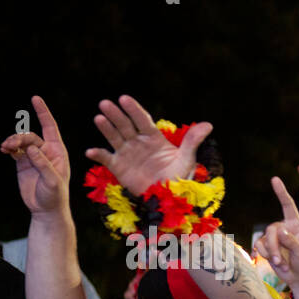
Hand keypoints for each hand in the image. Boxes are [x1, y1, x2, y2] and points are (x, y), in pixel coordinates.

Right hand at [0, 96, 69, 213]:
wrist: (45, 209)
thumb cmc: (55, 196)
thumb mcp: (53, 181)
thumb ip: (43, 164)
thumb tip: (32, 148)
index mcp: (58, 152)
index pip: (51, 127)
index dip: (43, 112)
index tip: (35, 98)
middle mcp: (47, 151)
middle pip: (31, 135)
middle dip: (20, 137)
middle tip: (11, 145)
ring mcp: (34, 156)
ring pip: (21, 141)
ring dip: (12, 141)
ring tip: (6, 147)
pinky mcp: (24, 163)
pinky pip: (15, 149)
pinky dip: (9, 147)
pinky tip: (4, 150)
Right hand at [84, 95, 212, 193]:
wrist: (169, 200)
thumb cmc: (179, 178)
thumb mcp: (187, 159)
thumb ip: (193, 141)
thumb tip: (208, 125)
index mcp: (154, 138)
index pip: (142, 120)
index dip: (133, 109)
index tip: (124, 98)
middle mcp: (138, 143)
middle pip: (125, 125)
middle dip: (116, 114)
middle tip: (105, 103)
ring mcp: (127, 153)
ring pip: (114, 137)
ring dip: (106, 128)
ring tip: (99, 118)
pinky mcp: (119, 167)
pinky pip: (106, 158)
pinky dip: (98, 154)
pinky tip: (91, 152)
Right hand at [258, 177, 298, 285]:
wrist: (298, 277)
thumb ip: (292, 241)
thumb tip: (280, 231)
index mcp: (296, 225)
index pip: (288, 206)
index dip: (281, 193)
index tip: (275, 179)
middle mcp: (284, 228)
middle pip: (272, 229)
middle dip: (274, 246)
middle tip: (279, 260)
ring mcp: (274, 236)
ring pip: (265, 238)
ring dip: (272, 253)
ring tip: (281, 264)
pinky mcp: (266, 245)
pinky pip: (260, 246)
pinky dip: (267, 256)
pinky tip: (276, 263)